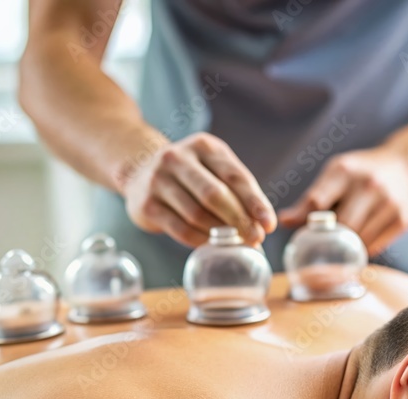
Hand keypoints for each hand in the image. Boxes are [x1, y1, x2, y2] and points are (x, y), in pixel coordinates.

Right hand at [122, 132, 275, 247]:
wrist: (139, 173)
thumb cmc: (189, 175)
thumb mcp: (212, 168)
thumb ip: (235, 190)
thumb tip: (261, 226)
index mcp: (203, 146)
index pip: (235, 176)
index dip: (255, 203)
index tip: (268, 225)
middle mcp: (177, 158)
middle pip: (215, 195)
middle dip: (239, 220)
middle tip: (255, 239)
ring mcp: (158, 181)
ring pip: (197, 214)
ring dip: (220, 233)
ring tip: (234, 243)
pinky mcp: (147, 205)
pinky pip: (180, 229)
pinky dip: (200, 240)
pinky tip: (211, 244)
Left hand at [277, 147, 407, 256]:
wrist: (404, 165)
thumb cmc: (360, 172)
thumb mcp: (335, 175)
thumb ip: (310, 199)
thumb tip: (282, 221)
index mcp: (345, 170)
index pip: (317, 203)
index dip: (307, 223)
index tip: (306, 233)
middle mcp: (369, 184)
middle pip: (340, 225)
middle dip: (330, 238)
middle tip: (325, 244)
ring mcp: (389, 202)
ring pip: (357, 239)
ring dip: (347, 247)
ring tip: (343, 244)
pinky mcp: (402, 219)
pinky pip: (375, 246)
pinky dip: (363, 250)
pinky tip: (360, 243)